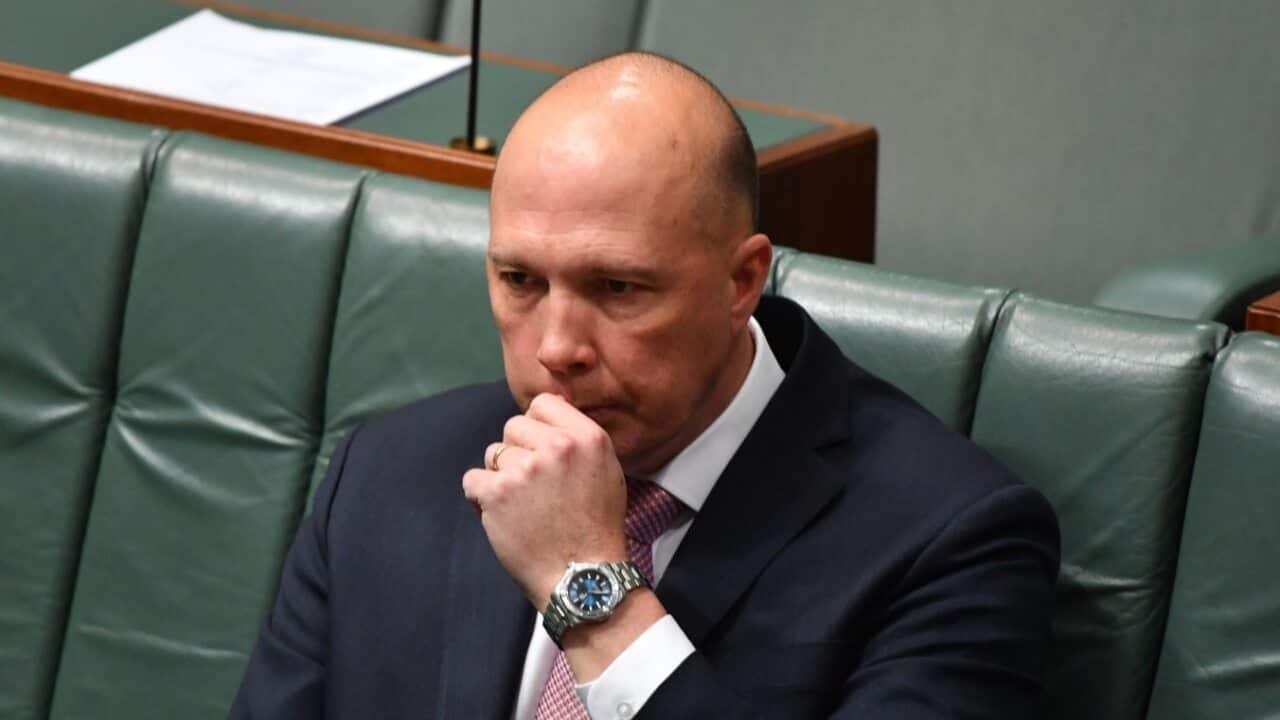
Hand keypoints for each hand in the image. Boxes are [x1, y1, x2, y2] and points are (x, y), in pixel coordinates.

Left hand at [462, 393, 628, 607]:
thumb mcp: (606, 470)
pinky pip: (472, 480)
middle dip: (517, 453)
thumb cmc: (596, 527)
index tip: (541, 452)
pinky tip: (504, 516)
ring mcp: (526, 469)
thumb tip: (548, 410)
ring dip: (501, 477)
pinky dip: (481, 499)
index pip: (543, 404)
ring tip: (523, 507)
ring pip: (493, 454)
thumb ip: (578, 438)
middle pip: (513, 427)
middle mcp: (558, 446)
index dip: (536, 428)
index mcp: (587, 437)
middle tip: (534, 488)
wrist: (583, 575)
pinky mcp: (498, 493)